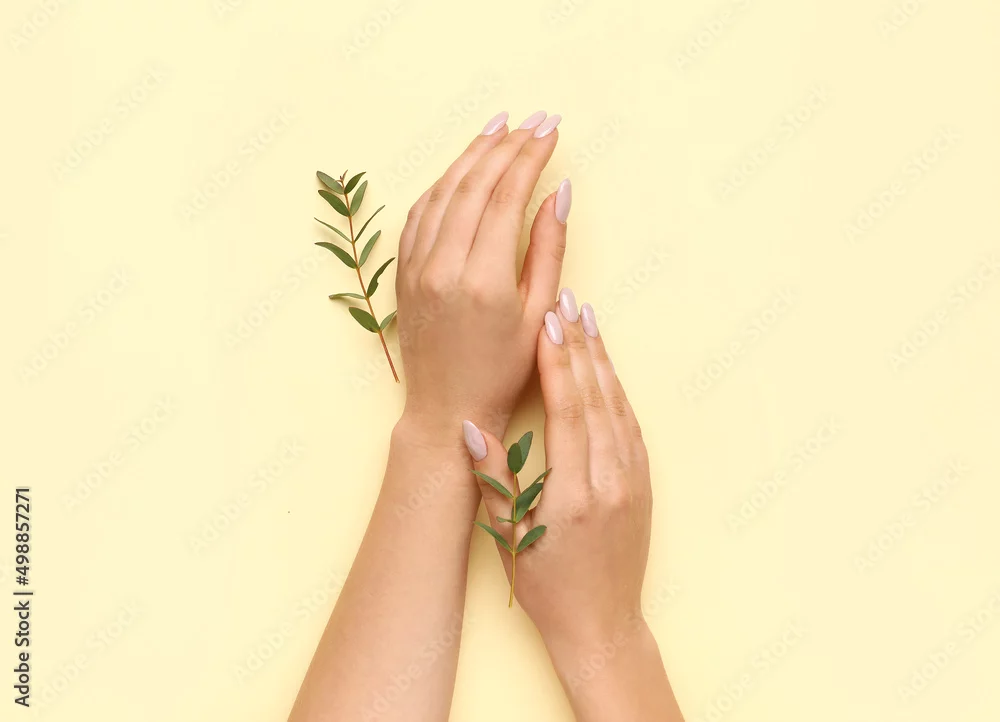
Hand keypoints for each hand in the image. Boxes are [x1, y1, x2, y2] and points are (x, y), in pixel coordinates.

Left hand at [395, 111, 570, 436]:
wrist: (448, 409)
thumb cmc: (502, 371)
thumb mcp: (538, 314)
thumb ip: (548, 249)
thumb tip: (559, 192)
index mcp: (483, 280)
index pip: (506, 197)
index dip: (530, 157)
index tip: (550, 130)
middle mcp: (443, 267)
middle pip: (473, 186)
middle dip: (505, 146)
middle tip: (531, 121)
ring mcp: (416, 268)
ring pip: (442, 192)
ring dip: (471, 156)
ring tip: (498, 128)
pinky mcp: (403, 273)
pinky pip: (419, 213)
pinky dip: (442, 184)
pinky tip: (461, 170)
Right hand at [464, 294, 650, 644]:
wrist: (603, 626)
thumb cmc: (548, 589)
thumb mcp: (508, 539)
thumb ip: (493, 481)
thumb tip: (468, 428)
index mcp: (573, 495)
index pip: (567, 411)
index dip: (556, 362)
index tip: (545, 321)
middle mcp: (610, 481)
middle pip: (596, 397)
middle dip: (579, 344)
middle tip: (565, 299)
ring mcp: (633, 481)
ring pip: (618, 404)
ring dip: (601, 358)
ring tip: (586, 317)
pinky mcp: (644, 484)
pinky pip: (631, 424)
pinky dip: (617, 389)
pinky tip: (606, 366)